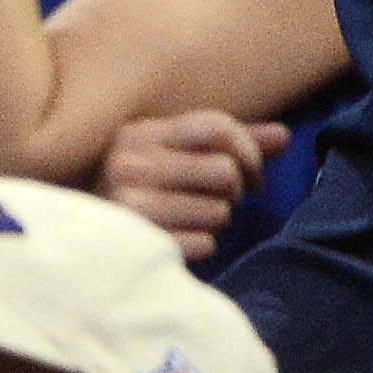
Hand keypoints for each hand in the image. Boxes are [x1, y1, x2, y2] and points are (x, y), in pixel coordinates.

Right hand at [99, 108, 292, 260]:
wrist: (88, 243)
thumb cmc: (144, 191)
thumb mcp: (178, 155)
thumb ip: (232, 143)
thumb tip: (285, 136)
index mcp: (141, 133)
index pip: (217, 126)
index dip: (250, 151)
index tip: (256, 175)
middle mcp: (129, 163)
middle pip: (223, 170)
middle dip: (234, 190)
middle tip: (223, 199)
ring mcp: (128, 206)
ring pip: (218, 211)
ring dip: (217, 220)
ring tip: (195, 219)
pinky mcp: (136, 245)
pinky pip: (203, 244)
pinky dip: (202, 245)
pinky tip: (183, 240)